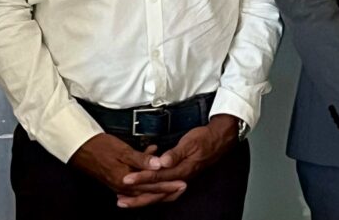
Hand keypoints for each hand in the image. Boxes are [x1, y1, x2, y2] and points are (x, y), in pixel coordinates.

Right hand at [69, 133, 185, 207]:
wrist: (80, 148)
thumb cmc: (101, 147)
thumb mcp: (123, 150)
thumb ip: (141, 159)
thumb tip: (159, 165)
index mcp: (125, 180)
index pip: (152, 186)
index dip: (168, 185)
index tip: (182, 184)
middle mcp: (123, 186)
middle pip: (149, 192)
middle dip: (166, 189)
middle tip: (182, 187)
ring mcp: (119, 185)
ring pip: (143, 189)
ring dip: (157, 185)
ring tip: (172, 182)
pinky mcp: (117, 180)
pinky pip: (135, 183)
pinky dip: (146, 178)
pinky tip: (153, 167)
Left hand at [116, 115, 239, 207]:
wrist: (219, 140)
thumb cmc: (204, 139)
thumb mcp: (190, 142)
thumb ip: (176, 153)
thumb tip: (162, 162)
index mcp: (182, 171)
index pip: (157, 177)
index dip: (141, 179)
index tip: (125, 179)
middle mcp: (180, 179)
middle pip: (156, 193)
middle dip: (137, 198)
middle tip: (120, 200)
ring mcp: (180, 180)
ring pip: (158, 194)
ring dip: (141, 198)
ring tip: (125, 200)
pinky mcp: (179, 178)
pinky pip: (162, 190)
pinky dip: (150, 193)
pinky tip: (142, 191)